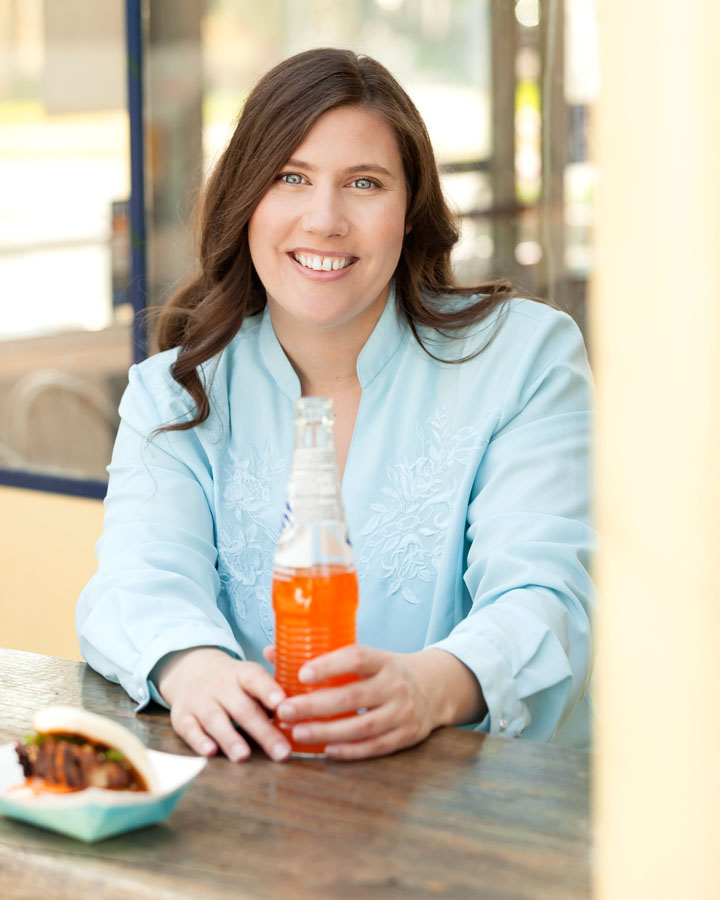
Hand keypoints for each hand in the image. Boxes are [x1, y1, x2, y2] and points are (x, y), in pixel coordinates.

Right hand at [156, 647, 291, 761]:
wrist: (191, 671)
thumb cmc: (234, 683)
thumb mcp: (251, 678)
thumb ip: (273, 694)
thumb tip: (302, 713)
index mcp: (242, 673)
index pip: (256, 678)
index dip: (268, 690)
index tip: (282, 704)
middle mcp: (220, 684)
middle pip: (242, 708)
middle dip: (263, 731)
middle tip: (282, 752)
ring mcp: (200, 700)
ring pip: (214, 718)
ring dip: (229, 738)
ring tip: (244, 756)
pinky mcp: (182, 717)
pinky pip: (189, 729)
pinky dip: (198, 741)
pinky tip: (210, 752)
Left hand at [269, 645, 484, 760]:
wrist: (434, 689)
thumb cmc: (385, 672)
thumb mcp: (365, 657)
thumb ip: (322, 656)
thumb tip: (271, 652)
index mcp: (383, 660)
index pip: (357, 658)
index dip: (329, 665)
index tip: (301, 674)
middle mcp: (395, 685)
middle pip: (353, 696)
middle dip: (315, 705)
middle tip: (284, 710)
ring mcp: (402, 712)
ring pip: (362, 725)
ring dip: (327, 732)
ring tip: (297, 733)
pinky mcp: (406, 736)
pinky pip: (375, 746)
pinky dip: (350, 751)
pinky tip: (326, 751)